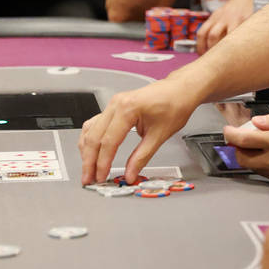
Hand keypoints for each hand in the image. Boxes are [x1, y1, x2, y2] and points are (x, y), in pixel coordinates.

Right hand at [78, 78, 200, 184]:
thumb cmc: (175, 104)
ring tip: (89, 169)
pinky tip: (91, 152)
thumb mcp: (160, 134)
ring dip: (87, 151)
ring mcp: (113, 104)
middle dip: (89, 161)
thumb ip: (142, 157)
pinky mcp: (114, 107)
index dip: (102, 163)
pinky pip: (95, 124)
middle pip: (94, 137)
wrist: (180, 90)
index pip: (108, 142)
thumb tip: (130, 174)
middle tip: (89, 178)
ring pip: (90, 130)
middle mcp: (116, 104)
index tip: (101, 177)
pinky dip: (91, 140)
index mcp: (127, 109)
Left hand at [197, 0, 254, 53]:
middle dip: (211, 50)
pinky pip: (239, 35)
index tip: (203, 56)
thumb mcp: (225, 13)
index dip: (200, 47)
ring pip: (225, 38)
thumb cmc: (239, 7)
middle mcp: (222, 17)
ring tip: (227, 58)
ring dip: (223, 50)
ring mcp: (235, 18)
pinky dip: (238, 44)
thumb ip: (219, 26)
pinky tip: (241, 50)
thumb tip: (214, 46)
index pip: (202, 33)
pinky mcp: (246, 19)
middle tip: (214, 61)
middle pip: (211, 36)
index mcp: (215, 16)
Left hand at [223, 112, 268, 183]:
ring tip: (264, 147)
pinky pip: (265, 174)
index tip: (228, 131)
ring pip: (252, 167)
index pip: (244, 139)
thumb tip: (258, 121)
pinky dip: (264, 165)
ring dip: (251, 156)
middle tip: (243, 140)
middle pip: (241, 157)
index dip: (231, 134)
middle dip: (238, 148)